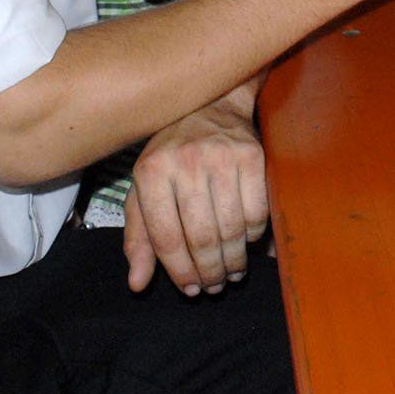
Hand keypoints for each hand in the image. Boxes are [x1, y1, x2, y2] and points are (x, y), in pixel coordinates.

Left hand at [122, 99, 267, 294]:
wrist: (211, 104)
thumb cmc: (171, 154)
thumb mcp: (144, 191)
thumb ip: (139, 238)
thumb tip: (137, 283)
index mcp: (151, 172)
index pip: (166, 237)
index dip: (179, 271)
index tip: (190, 289)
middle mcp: (184, 162)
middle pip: (202, 237)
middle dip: (210, 272)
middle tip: (214, 286)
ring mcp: (221, 157)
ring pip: (232, 229)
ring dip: (234, 260)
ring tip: (232, 272)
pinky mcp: (252, 155)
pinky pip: (257, 211)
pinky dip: (254, 235)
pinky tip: (247, 242)